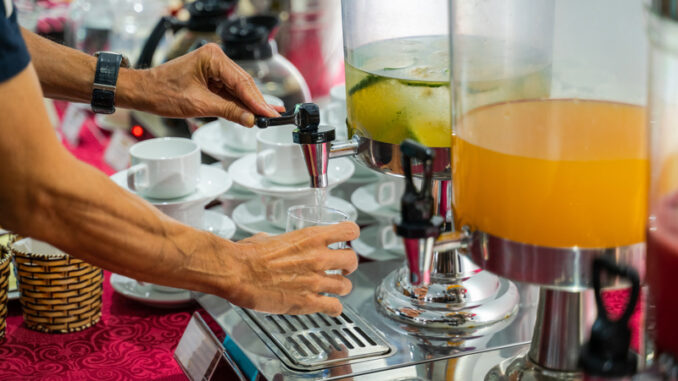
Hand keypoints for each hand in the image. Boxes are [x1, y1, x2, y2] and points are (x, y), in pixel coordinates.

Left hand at [132, 43, 282, 125]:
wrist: (142, 91)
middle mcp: (215, 58)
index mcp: (212, 57)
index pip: (242, 82)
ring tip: (268, 116)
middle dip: (257, 102)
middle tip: (273, 117)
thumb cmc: (162, 92)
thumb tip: (250, 119)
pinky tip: (252, 111)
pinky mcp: (211, 77)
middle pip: (244, 84)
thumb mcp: (198, 105)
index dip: (257, 101)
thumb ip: (228, 111)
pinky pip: (230, 91)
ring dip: (250, 104)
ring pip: (239, 88)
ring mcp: (214, 67)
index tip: (269, 114)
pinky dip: (239, 103)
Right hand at [218, 222, 359, 315]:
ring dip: (341, 287)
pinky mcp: (308, 302)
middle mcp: (318, 258)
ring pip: (347, 286)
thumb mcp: (269, 237)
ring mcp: (315, 281)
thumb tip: (274, 242)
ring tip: (333, 288)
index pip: (350, 230)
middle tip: (341, 268)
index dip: (351, 235)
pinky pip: (335, 307)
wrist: (237, 273)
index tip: (347, 240)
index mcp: (311, 237)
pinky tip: (328, 306)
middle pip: (352, 260)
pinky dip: (334, 308)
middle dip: (348, 265)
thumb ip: (280, 241)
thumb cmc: (247, 255)